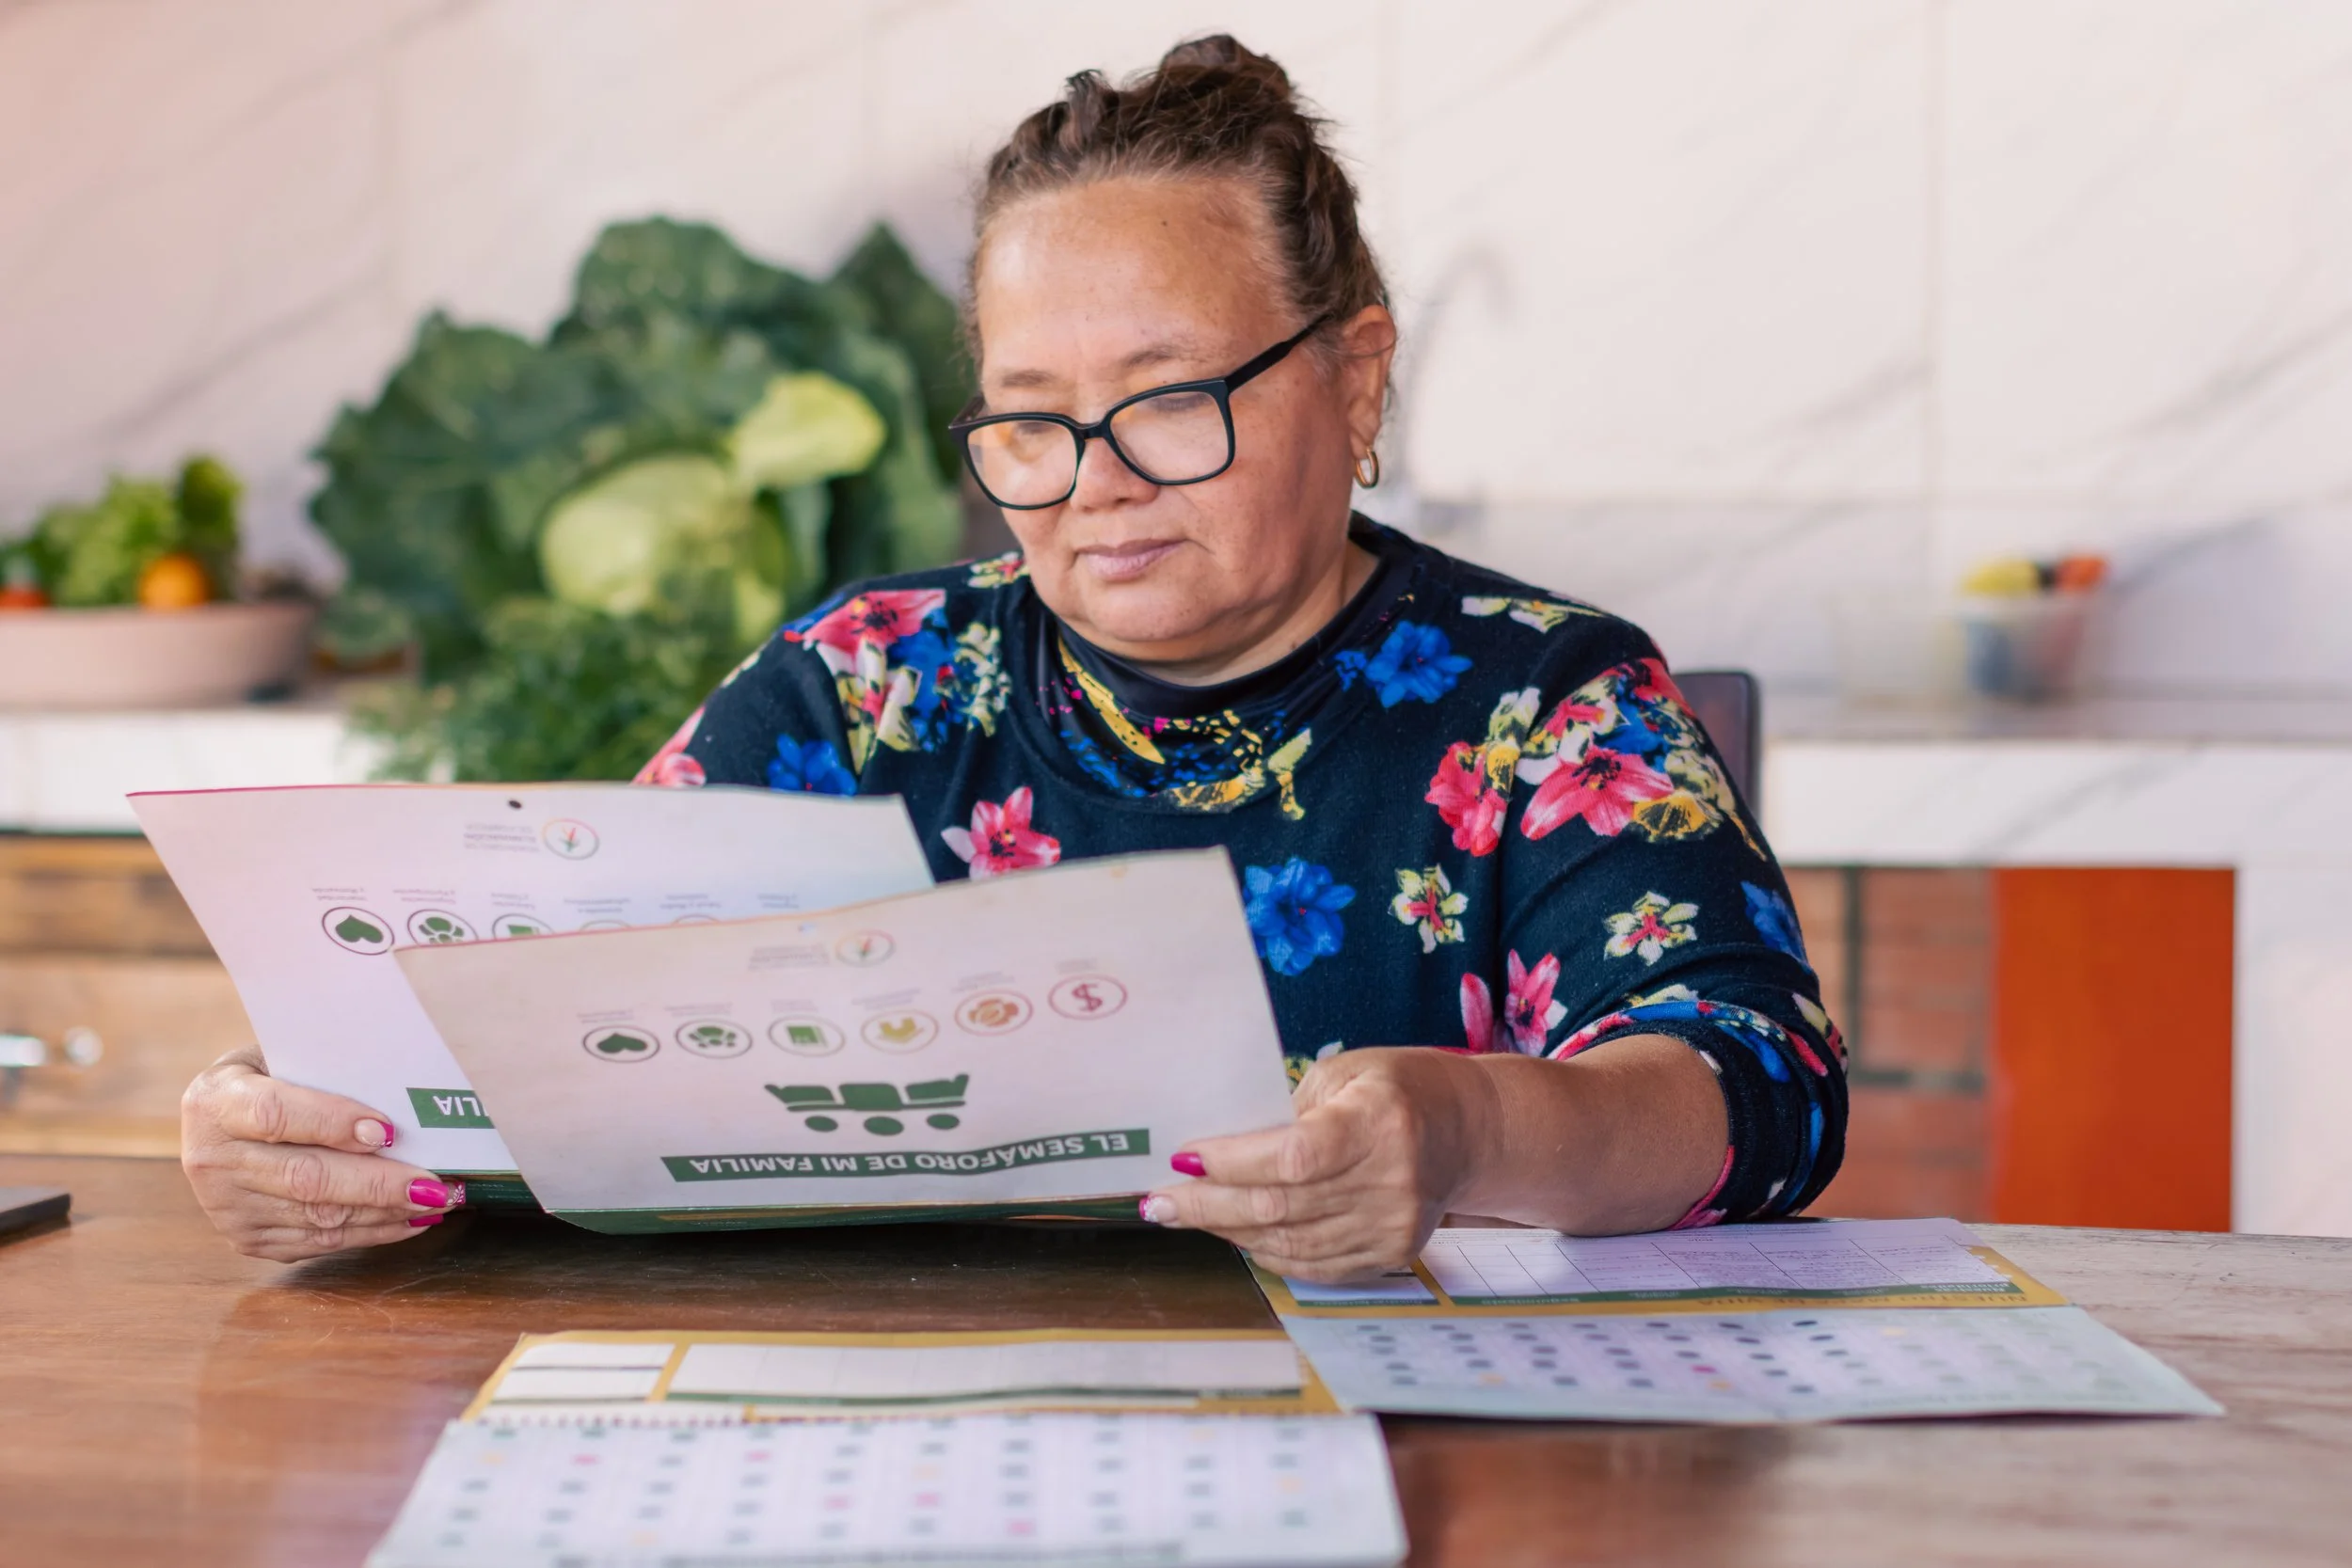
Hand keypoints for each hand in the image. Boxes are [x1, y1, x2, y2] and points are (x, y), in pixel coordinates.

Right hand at [180, 1045, 462, 1261]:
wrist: (217, 1122)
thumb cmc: (269, 1077)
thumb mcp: (282, 1055)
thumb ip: (328, 1071)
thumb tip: (404, 1093)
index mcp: (217, 1102)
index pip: (275, 1115)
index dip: (331, 1123)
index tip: (386, 1131)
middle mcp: (213, 1160)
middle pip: (305, 1178)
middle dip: (379, 1183)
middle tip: (435, 1183)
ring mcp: (227, 1207)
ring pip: (318, 1217)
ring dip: (387, 1212)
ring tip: (438, 1200)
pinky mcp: (247, 1239)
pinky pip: (320, 1241)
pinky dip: (372, 1231)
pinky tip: (410, 1219)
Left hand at [1140, 1047, 1488, 1283]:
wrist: (1470, 1130)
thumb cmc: (1400, 1089)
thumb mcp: (1347, 1073)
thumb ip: (1288, 1109)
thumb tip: (1221, 1148)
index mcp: (1379, 1123)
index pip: (1293, 1156)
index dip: (1232, 1162)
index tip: (1184, 1157)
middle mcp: (1391, 1182)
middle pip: (1282, 1206)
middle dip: (1209, 1204)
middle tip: (1159, 1200)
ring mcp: (1393, 1227)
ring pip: (1290, 1243)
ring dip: (1229, 1230)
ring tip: (1185, 1214)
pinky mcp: (1392, 1255)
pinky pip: (1313, 1265)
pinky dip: (1266, 1251)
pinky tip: (1233, 1232)